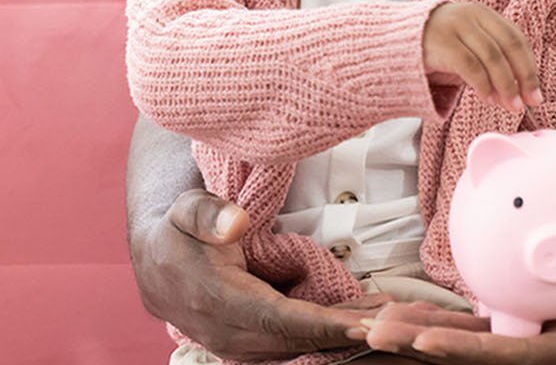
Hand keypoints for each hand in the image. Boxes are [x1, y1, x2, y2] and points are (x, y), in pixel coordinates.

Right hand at [132, 188, 388, 359]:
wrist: (154, 260)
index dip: (323, 324)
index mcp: (216, 301)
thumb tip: (236, 222)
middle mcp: (228, 333)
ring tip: (397, 319)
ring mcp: (238, 345)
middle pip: (298, 340)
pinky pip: (295, 345)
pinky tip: (367, 321)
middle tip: (402, 322)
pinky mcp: (249, 345)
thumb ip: (208, 213)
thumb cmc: (177, 230)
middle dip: (350, 333)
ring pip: (300, 347)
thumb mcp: (185, 208)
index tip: (365, 323)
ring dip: (346, 336)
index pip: (278, 320)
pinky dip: (331, 337)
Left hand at [360, 264, 555, 363]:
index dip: (466, 351)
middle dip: (423, 345)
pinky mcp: (542, 324)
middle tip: (371, 332)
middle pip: (477, 353)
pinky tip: (414, 304)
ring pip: (473, 339)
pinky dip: (450, 315)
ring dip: (424, 333)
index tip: (422, 342)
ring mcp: (542, 341)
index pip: (511, 356)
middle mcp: (550, 353)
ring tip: (374, 322)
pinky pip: (488, 320)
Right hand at [423, 2, 542, 112]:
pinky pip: (470, 65)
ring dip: (505, 84)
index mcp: (484, 14)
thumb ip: (492, 64)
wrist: (392, 41)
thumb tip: (518, 95)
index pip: (517, 39)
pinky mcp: (441, 42)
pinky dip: (483, 84)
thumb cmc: (436, 49)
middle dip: (523, 77)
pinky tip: (488, 98)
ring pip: (492, 56)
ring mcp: (456, 26)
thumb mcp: (467, 48)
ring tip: (510, 105)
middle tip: (529, 101)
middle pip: (509, 46)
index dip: (530, 68)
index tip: (536, 93)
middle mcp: (472, 15)